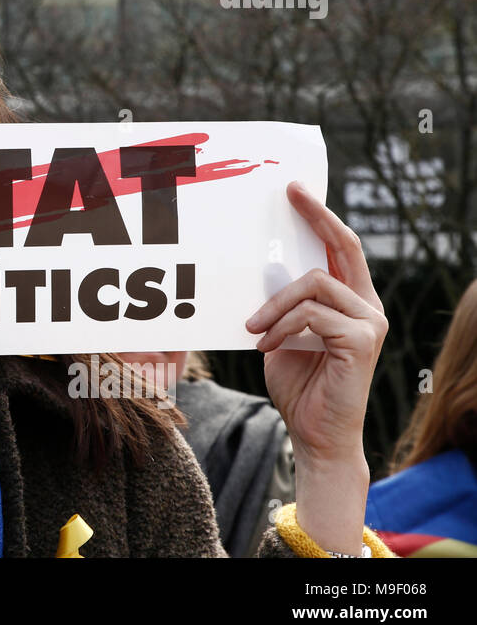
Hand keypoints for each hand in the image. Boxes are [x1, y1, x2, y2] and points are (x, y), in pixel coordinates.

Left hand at [245, 181, 386, 465]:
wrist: (315, 434)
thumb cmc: (298, 385)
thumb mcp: (280, 333)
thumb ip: (281, 303)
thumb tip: (262, 266)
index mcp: (349, 301)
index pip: (339, 248)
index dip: (320, 216)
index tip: (296, 190)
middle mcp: (367, 306)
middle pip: (343, 247)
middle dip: (315, 215)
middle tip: (289, 194)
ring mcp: (369, 322)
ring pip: (314, 283)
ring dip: (275, 305)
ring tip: (255, 330)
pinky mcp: (362, 340)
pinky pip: (312, 314)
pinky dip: (282, 326)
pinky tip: (266, 346)